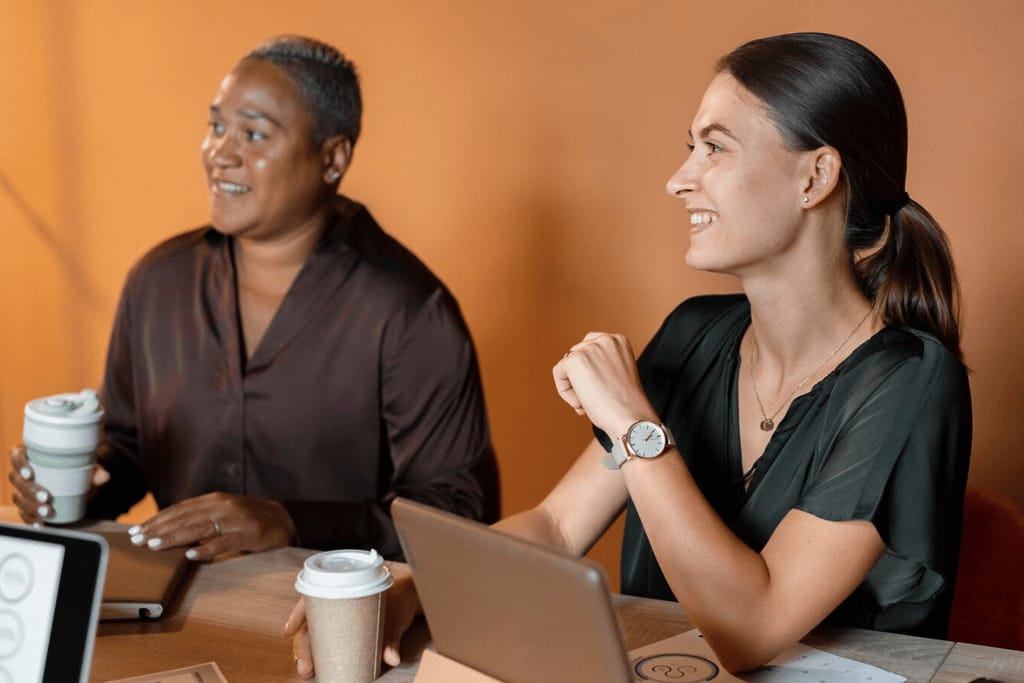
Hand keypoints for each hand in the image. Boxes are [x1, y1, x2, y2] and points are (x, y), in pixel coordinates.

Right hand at [8, 445, 109, 523]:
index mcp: (33, 456)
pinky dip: (31, 520)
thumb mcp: (87, 468)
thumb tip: (104, 476)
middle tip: (46, 497)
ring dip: (31, 506)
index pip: (17, 456)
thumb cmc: (78, 470)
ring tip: (47, 511)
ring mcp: (23, 490)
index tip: (30, 473)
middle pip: (16, 480)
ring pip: (18, 498)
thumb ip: (95, 471)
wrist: (79, 486)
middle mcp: (24, 473)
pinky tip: (40, 524)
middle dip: (29, 490)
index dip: (20, 464)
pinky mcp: (26, 506)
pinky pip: (23, 514)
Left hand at [128, 492, 296, 559]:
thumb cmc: (248, 518)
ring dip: (174, 537)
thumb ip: (200, 516)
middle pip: (184, 518)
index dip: (157, 519)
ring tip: (154, 546)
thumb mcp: (223, 511)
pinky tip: (191, 555)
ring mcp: (235, 520)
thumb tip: (167, 528)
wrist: (283, 520)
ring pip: (199, 528)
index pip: (179, 509)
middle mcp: (222, 506)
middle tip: (137, 540)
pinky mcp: (247, 535)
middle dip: (158, 529)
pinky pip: (223, 542)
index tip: (136, 530)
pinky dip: (206, 549)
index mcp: (214, 499)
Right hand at [283, 563, 419, 677]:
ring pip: (314, 628)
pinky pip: (325, 634)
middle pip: (311, 619)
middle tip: (304, 667)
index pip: (313, 597)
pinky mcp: (345, 624)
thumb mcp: (398, 616)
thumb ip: (393, 637)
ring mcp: (339, 612)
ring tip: (305, 669)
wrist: (410, 594)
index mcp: (344, 586)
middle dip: (303, 644)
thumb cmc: (400, 598)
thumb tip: (391, 659)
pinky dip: (318, 648)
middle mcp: (337, 599)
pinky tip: (312, 663)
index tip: (288, 632)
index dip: (298, 614)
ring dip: (307, 649)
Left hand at [552, 332, 657, 435]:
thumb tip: (572, 370)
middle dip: (580, 378)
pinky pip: (559, 373)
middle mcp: (606, 339)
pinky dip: (565, 392)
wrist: (631, 419)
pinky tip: (582, 404)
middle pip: (576, 354)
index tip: (599, 389)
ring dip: (574, 387)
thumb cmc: (625, 406)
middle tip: (593, 400)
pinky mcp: (575, 360)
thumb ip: (599, 365)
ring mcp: (590, 348)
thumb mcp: (616, 375)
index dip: (589, 370)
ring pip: (566, 365)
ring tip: (589, 403)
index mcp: (619, 341)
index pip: (590, 346)